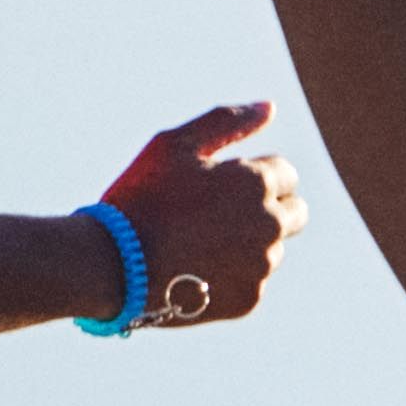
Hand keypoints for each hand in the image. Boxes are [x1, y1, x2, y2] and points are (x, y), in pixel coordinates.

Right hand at [98, 102, 310, 326]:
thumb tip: (269, 107)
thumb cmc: (140, 198)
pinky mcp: (251, 298)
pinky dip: (230, 275)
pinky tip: (194, 269)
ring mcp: (262, 264)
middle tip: (217, 215)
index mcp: (257, 183)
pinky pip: (252, 280)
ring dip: (246, 243)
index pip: (285, 173)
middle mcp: (271, 224)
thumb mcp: (173, 146)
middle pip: (294, 212)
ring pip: (271, 248)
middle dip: (266, 208)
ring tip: (196, 243)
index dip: (251, 176)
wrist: (111, 265)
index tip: (219, 185)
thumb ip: (225, 122)